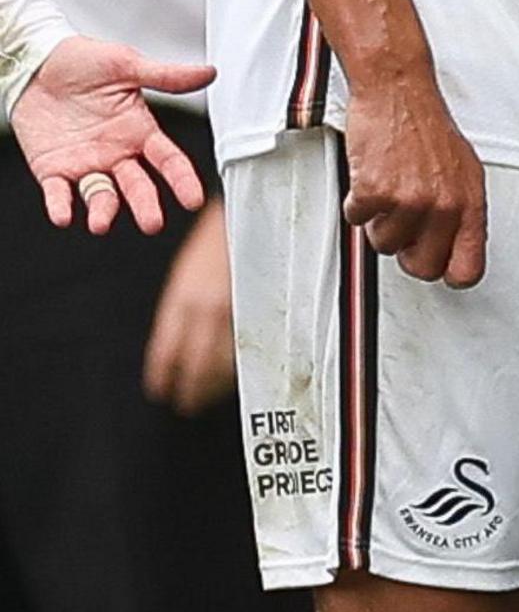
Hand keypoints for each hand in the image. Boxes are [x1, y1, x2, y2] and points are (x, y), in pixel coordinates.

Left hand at [15, 34, 211, 232]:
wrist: (35, 62)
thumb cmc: (83, 60)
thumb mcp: (126, 65)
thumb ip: (166, 76)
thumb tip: (208, 73)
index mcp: (139, 131)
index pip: (168, 161)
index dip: (182, 180)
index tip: (193, 200)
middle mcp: (116, 153)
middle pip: (137, 186)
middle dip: (145, 206)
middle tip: (153, 224)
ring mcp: (84, 163)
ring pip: (100, 194)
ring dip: (103, 211)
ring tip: (100, 223)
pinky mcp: (52, 168)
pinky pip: (57, 192)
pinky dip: (60, 205)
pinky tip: (64, 216)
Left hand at [143, 203, 235, 414]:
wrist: (253, 206)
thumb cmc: (221, 233)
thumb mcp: (189, 268)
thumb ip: (185, 303)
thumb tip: (180, 338)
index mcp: (184, 298)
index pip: (167, 350)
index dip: (163, 374)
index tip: (161, 390)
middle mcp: (208, 310)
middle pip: (195, 364)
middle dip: (191, 388)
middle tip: (187, 405)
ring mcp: (240, 310)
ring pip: (225, 361)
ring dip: (216, 384)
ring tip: (214, 398)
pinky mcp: (265, 308)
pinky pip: (252, 347)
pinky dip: (244, 366)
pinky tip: (242, 374)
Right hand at [342, 70, 487, 286]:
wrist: (399, 93)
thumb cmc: (429, 129)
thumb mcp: (464, 171)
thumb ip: (462, 210)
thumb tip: (456, 246)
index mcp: (471, 203)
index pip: (468, 268)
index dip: (448, 274)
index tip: (438, 267)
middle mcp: (444, 206)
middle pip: (421, 268)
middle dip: (407, 252)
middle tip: (404, 225)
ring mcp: (410, 200)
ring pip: (384, 245)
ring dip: (379, 222)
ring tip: (389, 189)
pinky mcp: (375, 191)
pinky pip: (356, 220)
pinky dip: (357, 202)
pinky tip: (370, 177)